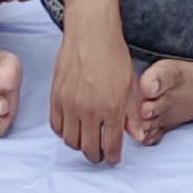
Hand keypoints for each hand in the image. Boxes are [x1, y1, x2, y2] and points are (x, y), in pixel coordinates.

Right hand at [51, 28, 138, 163]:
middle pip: (89, 149)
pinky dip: (64, 132)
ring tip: (87, 140)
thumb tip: (138, 137)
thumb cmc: (114, 55)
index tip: (114, 159)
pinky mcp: (55, 97)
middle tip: (101, 153)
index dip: (112, 157)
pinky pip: (56, 126)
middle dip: (96, 156)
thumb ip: (133, 114)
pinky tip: (72, 128)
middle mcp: (89, 111)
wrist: (91, 33)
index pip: (111, 146)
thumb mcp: (131, 85)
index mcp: (111, 109)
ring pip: (71, 141)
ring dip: (80, 145)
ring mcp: (69, 105)